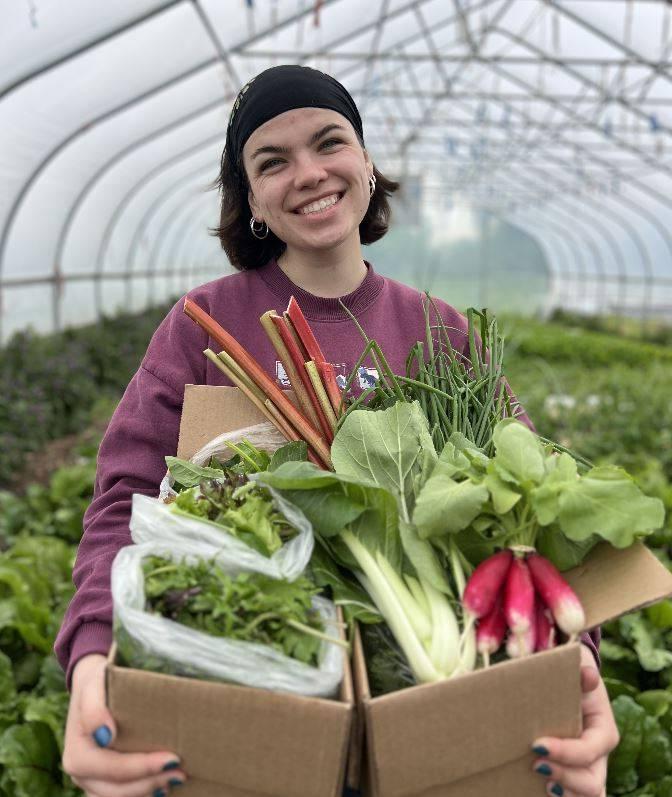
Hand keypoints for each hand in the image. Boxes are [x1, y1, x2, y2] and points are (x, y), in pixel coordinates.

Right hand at [62, 653, 186, 796]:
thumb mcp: (94, 684)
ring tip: (176, 778)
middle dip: (150, 783)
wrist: (93, 686)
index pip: (111, 768)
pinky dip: (142, 791)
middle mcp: (81, 774)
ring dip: (148, 791)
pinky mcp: (102, 783)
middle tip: (181, 772)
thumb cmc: (97, 683)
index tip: (172, 759)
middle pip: (116, 791)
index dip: (141, 768)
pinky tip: (163, 783)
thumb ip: (95, 709)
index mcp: (77, 755)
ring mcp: (91, 782)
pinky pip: (121, 795)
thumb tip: (105, 735)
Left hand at [530, 645, 618, 796]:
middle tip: (536, 765)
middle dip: (566, 778)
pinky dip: (563, 796)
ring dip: (567, 793)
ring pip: (589, 794)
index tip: (537, 744)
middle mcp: (599, 755)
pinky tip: (542, 790)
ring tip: (545, 784)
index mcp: (603, 730)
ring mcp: (587, 767)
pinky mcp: (572, 773)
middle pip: (592, 781)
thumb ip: (580, 672)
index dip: (566, 752)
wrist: (563, 682)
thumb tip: (588, 675)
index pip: (590, 749)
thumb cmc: (569, 675)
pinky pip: (575, 794)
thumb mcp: (575, 669)